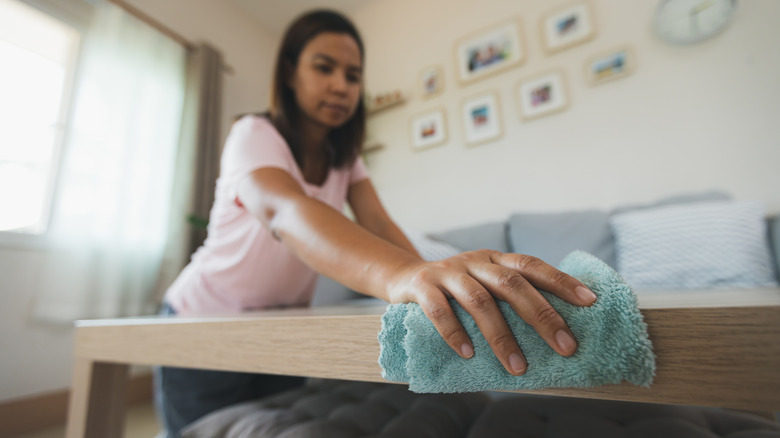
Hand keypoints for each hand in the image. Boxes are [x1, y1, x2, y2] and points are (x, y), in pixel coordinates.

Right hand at [387, 250, 596, 375]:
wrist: (402, 278)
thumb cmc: (455, 290)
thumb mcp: (483, 284)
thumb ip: (509, 297)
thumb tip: (555, 329)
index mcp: (494, 260)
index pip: (532, 266)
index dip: (561, 281)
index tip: (590, 302)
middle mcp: (474, 261)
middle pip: (512, 284)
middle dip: (542, 316)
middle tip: (566, 345)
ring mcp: (447, 272)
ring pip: (479, 300)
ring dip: (501, 335)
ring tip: (517, 366)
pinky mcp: (422, 285)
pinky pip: (439, 310)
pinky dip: (454, 333)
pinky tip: (468, 354)